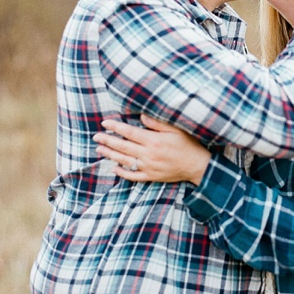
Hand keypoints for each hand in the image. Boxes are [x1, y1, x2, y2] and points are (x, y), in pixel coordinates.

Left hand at [94, 115, 211, 184]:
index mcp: (154, 141)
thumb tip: (141, 116)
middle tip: (96, 136)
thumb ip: (158, 123)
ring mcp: (148, 167)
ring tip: (99, 149)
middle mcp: (148, 154)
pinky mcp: (151, 176)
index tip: (105, 123)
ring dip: (110, 154)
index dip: (116, 127)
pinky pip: (133, 176)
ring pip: (124, 161)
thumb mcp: (176, 129)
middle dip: (108, 140)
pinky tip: (114, 167)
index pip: (129, 132)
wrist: (197, 165)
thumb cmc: (188, 144)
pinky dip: (122, 172)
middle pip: (123, 146)